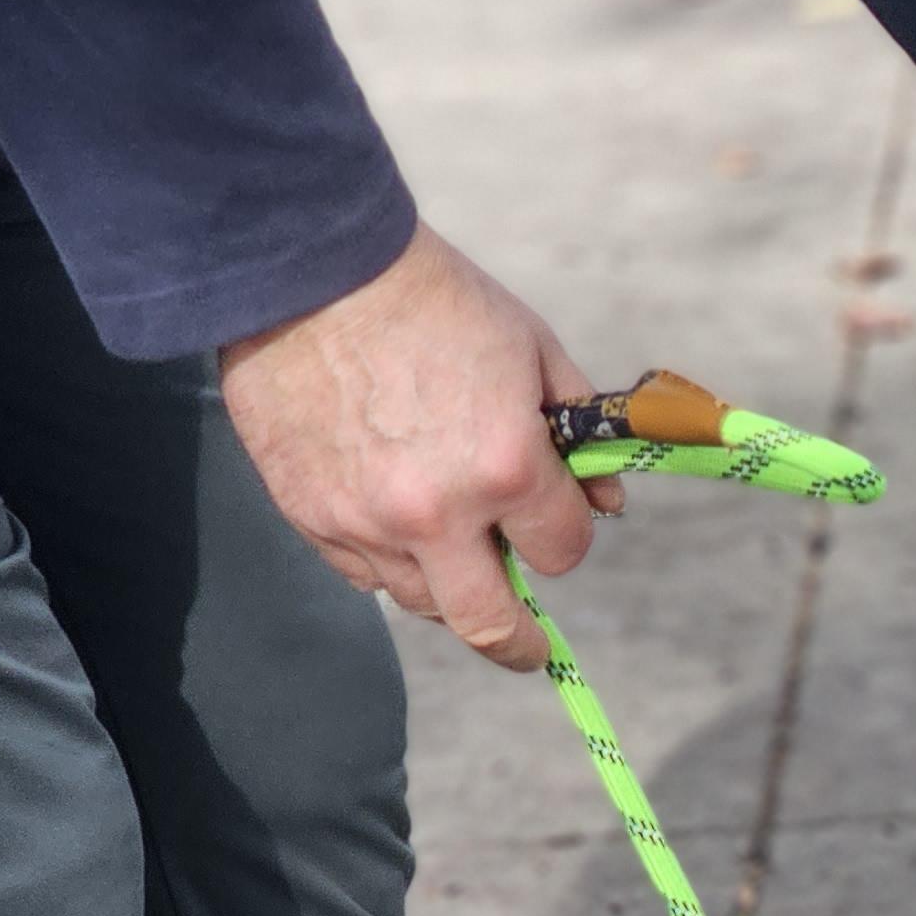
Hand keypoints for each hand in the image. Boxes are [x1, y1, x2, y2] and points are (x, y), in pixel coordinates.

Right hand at [218, 224, 618, 669]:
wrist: (310, 270)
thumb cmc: (435, 300)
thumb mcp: (535, 352)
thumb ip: (578, 435)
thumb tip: (606, 502)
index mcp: (506, 470)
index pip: (563, 552)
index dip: (565, 535)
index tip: (558, 522)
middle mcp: (436, 514)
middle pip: (488, 623)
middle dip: (520, 641)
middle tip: (530, 646)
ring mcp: (365, 522)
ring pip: (422, 603)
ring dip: (450, 589)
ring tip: (457, 558)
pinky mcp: (309, 516)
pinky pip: (362, 575)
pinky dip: (390, 564)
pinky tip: (398, 528)